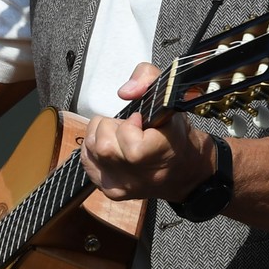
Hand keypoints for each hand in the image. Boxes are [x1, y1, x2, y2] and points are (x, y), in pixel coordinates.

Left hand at [79, 63, 215, 201]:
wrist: (181, 170)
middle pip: (102, 144)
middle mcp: (140, 176)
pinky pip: (87, 161)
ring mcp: (123, 186)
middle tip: (129, 128)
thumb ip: (147, 78)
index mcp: (160, 155)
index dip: (130, 125)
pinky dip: (94, 149)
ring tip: (121, 137)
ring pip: (91, 150)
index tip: (141, 123)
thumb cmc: (174, 134)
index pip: (129, 141)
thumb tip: (125, 91)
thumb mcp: (168, 95)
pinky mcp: (110, 190)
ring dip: (101, 136)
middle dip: (111, 127)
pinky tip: (113, 148)